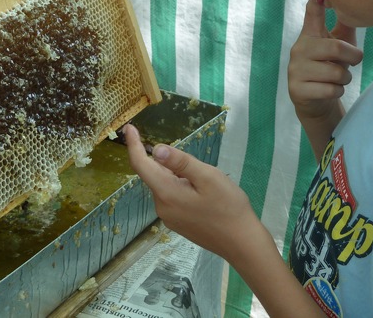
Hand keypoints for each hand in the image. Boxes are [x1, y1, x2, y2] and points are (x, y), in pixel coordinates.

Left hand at [125, 124, 257, 260]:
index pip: (141, 165)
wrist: (243, 244)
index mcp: (166, 193)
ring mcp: (169, 217)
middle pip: (155, 174)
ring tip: (206, 182)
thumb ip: (181, 162)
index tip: (129, 128)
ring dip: (177, 175)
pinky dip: (180, 186)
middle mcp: (162, 207)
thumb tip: (155, 149)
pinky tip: (202, 193)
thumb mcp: (208, 177)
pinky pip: (172, 196)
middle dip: (168, 163)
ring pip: (165, 185)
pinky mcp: (178, 223)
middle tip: (198, 166)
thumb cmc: (229, 207)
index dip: (133, 145)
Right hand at [288, 0, 362, 156]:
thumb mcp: (339, 45)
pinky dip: (338, 91)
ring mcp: (295, 70)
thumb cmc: (330, 68)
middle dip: (353, 57)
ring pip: (336, 72)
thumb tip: (356, 3)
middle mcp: (298, 49)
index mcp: (309, 35)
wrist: (315, 101)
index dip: (317, 3)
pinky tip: (330, 90)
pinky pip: (331, 89)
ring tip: (339, 78)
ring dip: (345, 78)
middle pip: (336, 47)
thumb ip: (345, 25)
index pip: (312, 13)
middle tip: (353, 61)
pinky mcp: (297, 89)